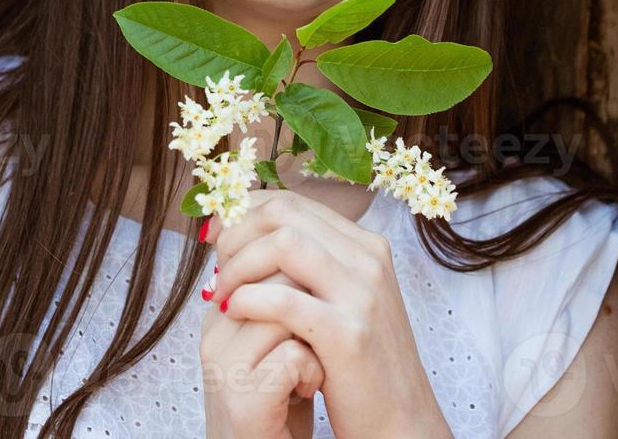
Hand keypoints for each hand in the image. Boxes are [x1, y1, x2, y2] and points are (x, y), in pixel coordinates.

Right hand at [200, 267, 322, 438]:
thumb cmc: (282, 399)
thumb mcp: (277, 337)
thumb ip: (282, 291)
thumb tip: (309, 238)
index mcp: (221, 310)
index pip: (264, 252)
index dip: (303, 272)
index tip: (314, 306)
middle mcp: (214, 333)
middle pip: (275, 274)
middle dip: (311, 299)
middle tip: (317, 334)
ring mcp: (224, 368)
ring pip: (283, 311)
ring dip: (315, 336)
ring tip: (314, 362)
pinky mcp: (243, 402)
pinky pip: (292, 356)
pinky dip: (314, 370)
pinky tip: (311, 388)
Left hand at [204, 189, 452, 438]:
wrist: (401, 420)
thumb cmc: (361, 364)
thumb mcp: (346, 301)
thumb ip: (311, 266)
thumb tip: (249, 237)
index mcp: (366, 246)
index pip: (292, 202)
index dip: (245, 212)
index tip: (217, 236)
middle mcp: (369, 260)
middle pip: (284, 213)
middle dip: (237, 233)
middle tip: (216, 264)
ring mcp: (362, 294)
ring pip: (283, 244)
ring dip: (239, 264)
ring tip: (223, 292)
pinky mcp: (348, 334)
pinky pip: (284, 300)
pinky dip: (248, 299)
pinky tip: (233, 311)